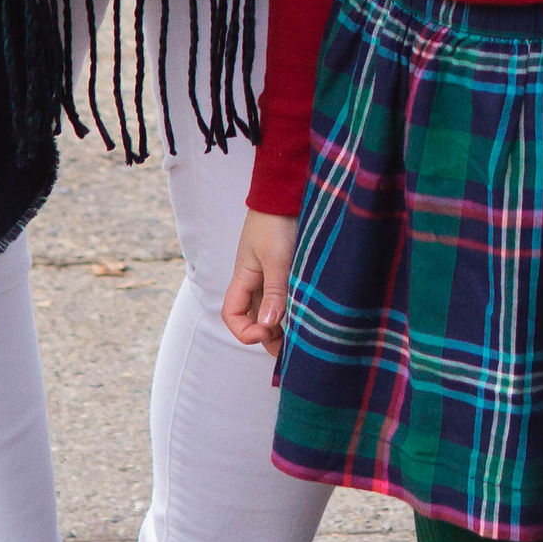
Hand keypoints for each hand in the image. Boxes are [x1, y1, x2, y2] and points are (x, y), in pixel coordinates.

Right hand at [223, 208, 295, 351]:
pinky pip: (286, 299)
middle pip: (254, 319)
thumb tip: (267, 325)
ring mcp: (272, 277)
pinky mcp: (288, 271)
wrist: (287, 193)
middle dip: (269, 338)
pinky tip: (309, 316)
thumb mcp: (276, 257)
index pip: (232, 316)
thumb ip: (274, 291)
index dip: (245, 332)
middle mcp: (255, 282)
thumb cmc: (277, 222)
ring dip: (284, 326)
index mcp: (244, 279)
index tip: (267, 332)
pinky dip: (295, 311)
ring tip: (303, 336)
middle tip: (292, 348)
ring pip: (272, 312)